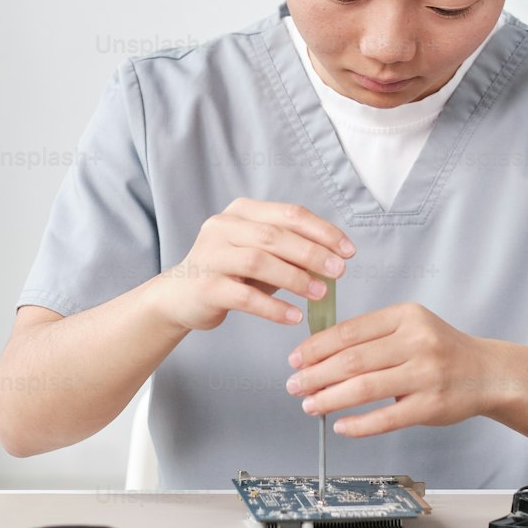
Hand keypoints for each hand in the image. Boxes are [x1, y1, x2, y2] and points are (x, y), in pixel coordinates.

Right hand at [156, 198, 354, 332]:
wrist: (179, 296)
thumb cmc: (229, 272)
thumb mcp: (259, 253)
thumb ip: (290, 251)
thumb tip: (334, 260)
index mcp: (242, 211)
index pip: (290, 214)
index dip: (323, 231)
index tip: (349, 251)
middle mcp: (223, 227)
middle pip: (276, 235)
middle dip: (312, 253)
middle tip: (339, 272)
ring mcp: (211, 255)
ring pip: (259, 261)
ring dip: (295, 278)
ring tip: (320, 294)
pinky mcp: (205, 286)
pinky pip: (245, 296)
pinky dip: (273, 307)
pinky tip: (294, 316)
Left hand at [285, 301, 493, 435]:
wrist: (488, 372)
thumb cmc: (441, 349)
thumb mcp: (410, 326)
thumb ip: (372, 336)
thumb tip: (319, 355)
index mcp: (406, 316)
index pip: (350, 331)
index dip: (317, 347)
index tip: (296, 358)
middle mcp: (417, 341)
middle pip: (353, 360)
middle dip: (316, 374)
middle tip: (294, 385)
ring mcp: (426, 374)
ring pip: (365, 388)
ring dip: (330, 399)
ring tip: (310, 405)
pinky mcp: (431, 406)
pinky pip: (386, 418)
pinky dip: (358, 424)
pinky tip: (340, 425)